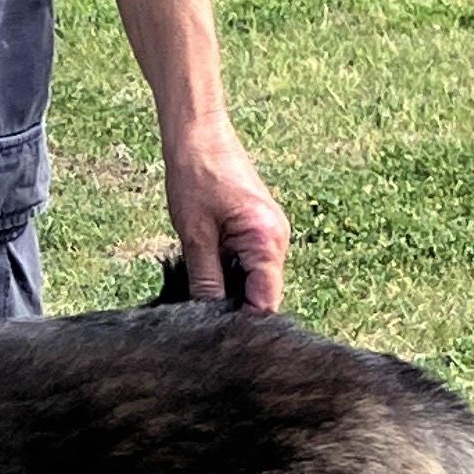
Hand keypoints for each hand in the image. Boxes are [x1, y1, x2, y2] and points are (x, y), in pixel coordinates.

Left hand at [165, 116, 289, 308]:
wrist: (199, 133)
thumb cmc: (196, 175)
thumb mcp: (195, 236)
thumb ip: (206, 281)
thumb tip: (208, 320)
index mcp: (267, 241)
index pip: (265, 303)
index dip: (242, 325)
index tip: (216, 340)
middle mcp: (277, 240)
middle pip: (262, 295)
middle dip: (234, 309)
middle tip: (200, 322)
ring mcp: (270, 234)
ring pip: (253, 281)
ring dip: (229, 291)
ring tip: (199, 296)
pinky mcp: (258, 229)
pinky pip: (248, 263)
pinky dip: (229, 273)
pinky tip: (205, 274)